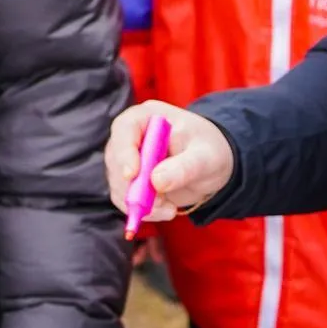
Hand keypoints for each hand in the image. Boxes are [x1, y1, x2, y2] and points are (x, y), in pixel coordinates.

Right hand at [104, 101, 234, 224]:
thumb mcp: (205, 157)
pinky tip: (166, 210)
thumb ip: (183, 167)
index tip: (132, 175)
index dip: (124, 151)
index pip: (125, 128)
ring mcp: (127, 159)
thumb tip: (156, 180)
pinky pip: (124, 199)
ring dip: (140, 202)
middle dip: (133, 187)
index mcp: (147, 116)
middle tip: (160, 203)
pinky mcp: (129, 181)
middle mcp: (131, 136)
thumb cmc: (209, 151)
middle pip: (115, 159)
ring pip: (117, 184)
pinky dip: (143, 210)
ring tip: (169, 209)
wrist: (211, 166)